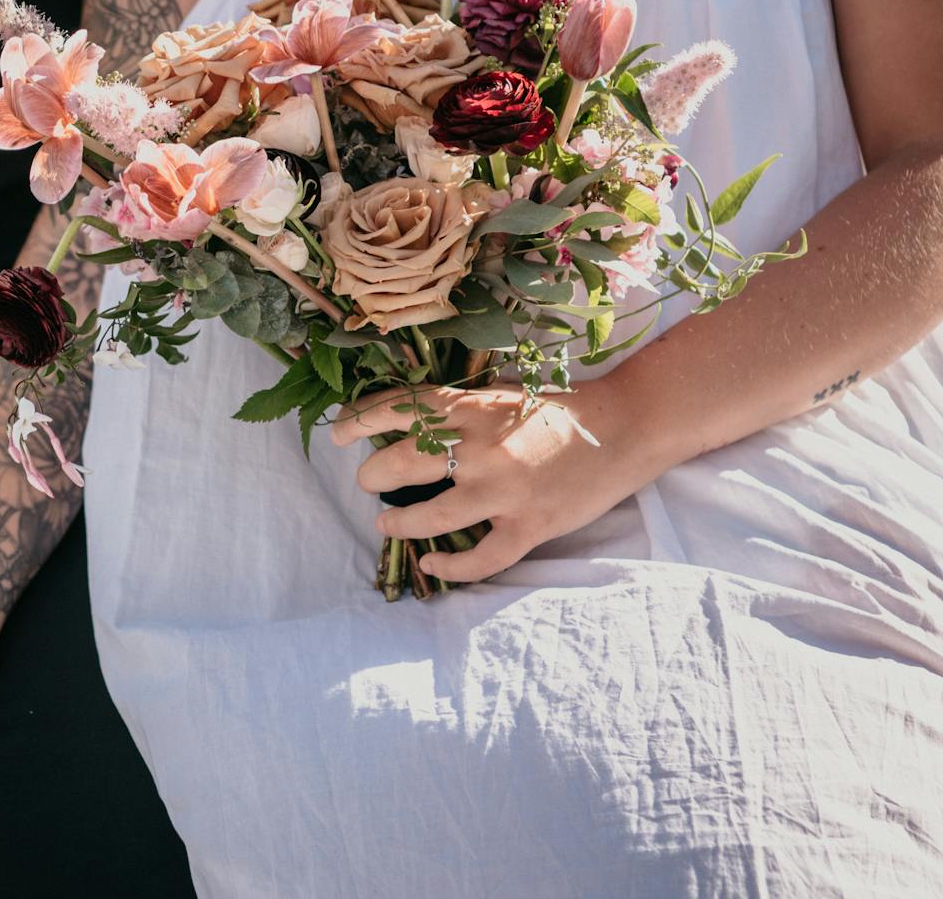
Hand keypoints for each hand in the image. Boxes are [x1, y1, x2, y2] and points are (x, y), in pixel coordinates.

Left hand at [332, 380, 647, 581]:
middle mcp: (480, 448)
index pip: (399, 409)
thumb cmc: (560, 409)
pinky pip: (481, 558)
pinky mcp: (530, 525)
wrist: (625, 427)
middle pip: (403, 464)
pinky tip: (433, 565)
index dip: (359, 420)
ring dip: (399, 523)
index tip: (338, 434)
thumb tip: (409, 425)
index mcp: (471, 408)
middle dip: (373, 475)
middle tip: (368, 482)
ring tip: (385, 523)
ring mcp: (505, 490)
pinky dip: (451, 567)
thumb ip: (459, 410)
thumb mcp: (501, 396)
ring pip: (431, 516)